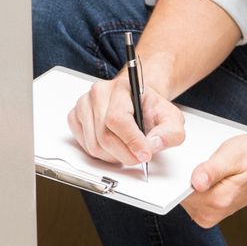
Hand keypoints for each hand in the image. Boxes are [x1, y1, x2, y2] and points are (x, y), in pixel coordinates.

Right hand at [68, 72, 185, 167]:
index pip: (118, 119)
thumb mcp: (171, 119)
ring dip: (113, 156)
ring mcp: (83, 105)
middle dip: (125, 154)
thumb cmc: (150, 108)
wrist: (137, 101)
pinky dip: (101, 154)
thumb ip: (170, 132)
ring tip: (128, 151)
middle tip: (139, 157)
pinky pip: (85, 146)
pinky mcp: (75, 117)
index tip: (144, 154)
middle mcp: (99, 93)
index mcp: (122, 87)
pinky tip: (113, 147)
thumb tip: (154, 144)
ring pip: (93, 145)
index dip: (131, 141)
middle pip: (104, 136)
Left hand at [182, 134, 246, 228]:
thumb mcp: (235, 155)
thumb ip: (213, 169)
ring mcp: (207, 215)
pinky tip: (206, 171)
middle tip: (200, 158)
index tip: (184, 159)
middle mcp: (209, 213)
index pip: (178, 189)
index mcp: (216, 201)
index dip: (176, 172)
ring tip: (206, 163)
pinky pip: (189, 196)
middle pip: (178, 193)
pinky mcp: (206, 212)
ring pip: (182, 194)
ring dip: (188, 177)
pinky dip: (192, 182)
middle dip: (183, 174)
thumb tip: (196, 183)